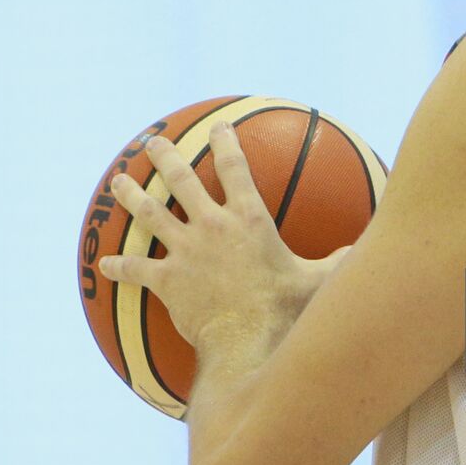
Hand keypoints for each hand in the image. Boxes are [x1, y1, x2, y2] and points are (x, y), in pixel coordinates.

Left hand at [98, 121, 335, 351]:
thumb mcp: (318, 279)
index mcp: (248, 218)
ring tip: (117, 181)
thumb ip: (337, 262)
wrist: (248, 337)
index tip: (219, 127)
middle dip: (164, 156)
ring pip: (148, 213)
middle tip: (153, 142)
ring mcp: (185, 250)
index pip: (234, 167)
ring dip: (131, 195)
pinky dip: (119, 266)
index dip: (226, 143)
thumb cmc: (285, 308)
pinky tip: (102, 264)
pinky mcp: (166, 279)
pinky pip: (135, 269)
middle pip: (179, 180)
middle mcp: (212, 225)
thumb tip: (362, 254)